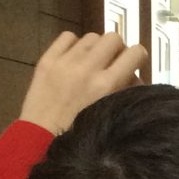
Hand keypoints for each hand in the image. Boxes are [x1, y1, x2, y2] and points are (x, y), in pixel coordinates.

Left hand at [20, 31, 146, 134]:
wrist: (40, 142)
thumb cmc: (80, 135)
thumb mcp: (110, 115)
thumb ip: (126, 93)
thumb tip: (135, 77)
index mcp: (107, 85)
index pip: (135, 53)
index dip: (137, 58)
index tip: (133, 66)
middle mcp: (87, 68)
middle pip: (113, 38)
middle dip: (116, 50)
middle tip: (111, 65)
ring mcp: (65, 62)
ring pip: (92, 37)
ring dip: (95, 48)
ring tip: (90, 65)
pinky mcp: (47, 60)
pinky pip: (68, 36)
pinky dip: (74, 45)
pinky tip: (73, 60)